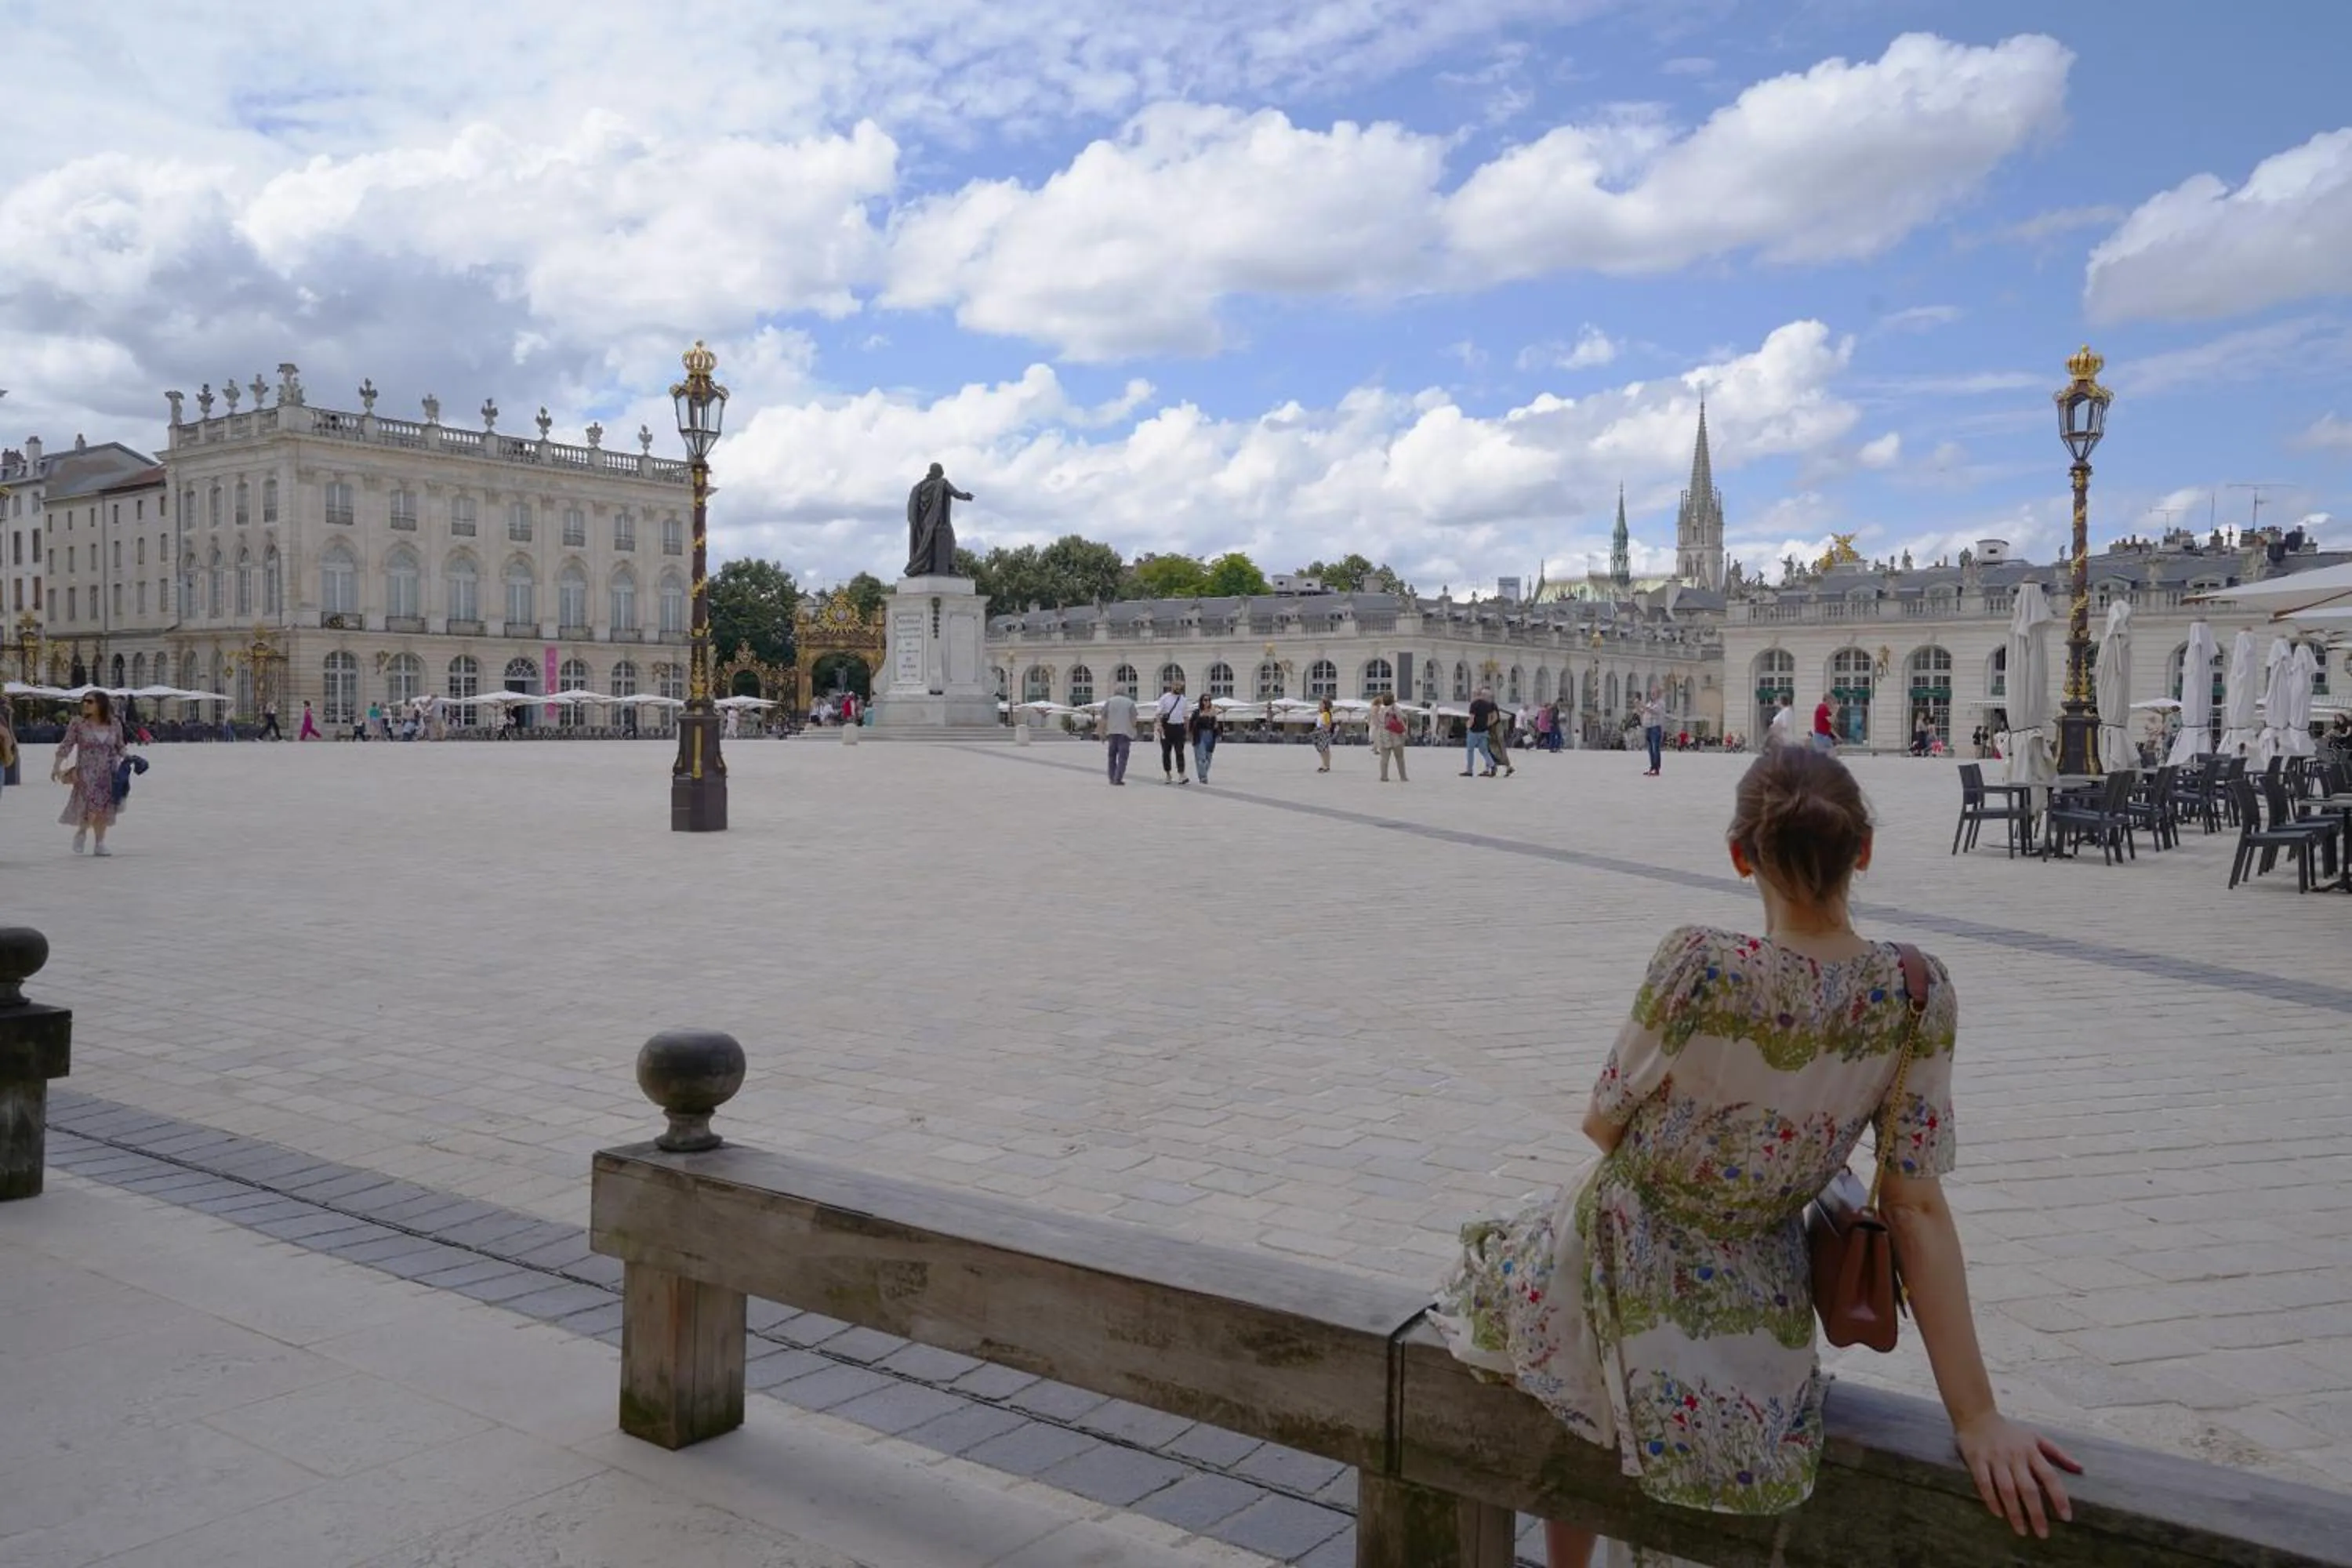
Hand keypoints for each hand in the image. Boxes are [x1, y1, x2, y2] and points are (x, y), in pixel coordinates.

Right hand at [1955, 1412, 2080, 1538]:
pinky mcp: (1976, 1460)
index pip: (2049, 1476)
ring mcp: (1994, 1458)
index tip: (2066, 1517)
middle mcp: (2014, 1456)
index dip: (2059, 1497)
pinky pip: (1984, 1483)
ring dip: (2014, 1512)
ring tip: (2022, 1530)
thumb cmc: (2010, 1432)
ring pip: (2006, 1489)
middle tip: (2043, 1534)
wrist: (1976, 1416)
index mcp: (2031, 1451)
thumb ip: (2058, 1453)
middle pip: (2028, 1488)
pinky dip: (1991, 1499)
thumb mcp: (2036, 1437)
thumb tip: (2080, 1469)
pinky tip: (1998, 1514)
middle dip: (2036, 1513)